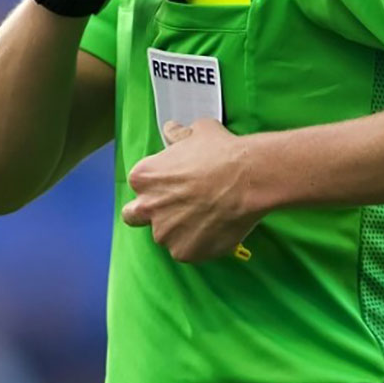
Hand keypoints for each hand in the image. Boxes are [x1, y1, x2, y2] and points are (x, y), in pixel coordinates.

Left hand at [122, 120, 261, 262]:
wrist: (249, 178)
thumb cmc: (222, 152)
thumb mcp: (197, 131)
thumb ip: (178, 135)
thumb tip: (171, 130)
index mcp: (144, 177)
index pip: (139, 186)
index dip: (157, 186)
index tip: (174, 185)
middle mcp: (148, 207)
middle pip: (135, 216)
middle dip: (150, 213)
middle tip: (176, 208)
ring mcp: (165, 233)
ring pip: (167, 236)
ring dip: (180, 230)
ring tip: (207, 217)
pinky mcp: (184, 252)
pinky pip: (189, 251)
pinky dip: (200, 244)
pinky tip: (217, 228)